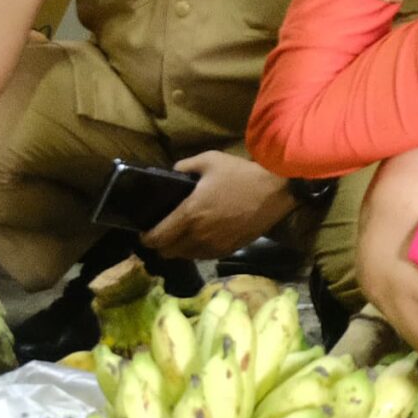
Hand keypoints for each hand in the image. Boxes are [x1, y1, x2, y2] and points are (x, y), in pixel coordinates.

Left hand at [146, 151, 297, 261]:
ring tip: (180, 235)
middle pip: (168, 252)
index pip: (158, 237)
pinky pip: (204, 257)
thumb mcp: (209, 160)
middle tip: (161, 233)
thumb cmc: (240, 175)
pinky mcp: (229, 250)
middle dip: (160, 245)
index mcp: (190, 214)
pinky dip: (196, 251)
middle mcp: (199, 235)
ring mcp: (215, 246)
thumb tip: (172, 171)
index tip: (143, 233)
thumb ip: (184, 166)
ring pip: (186, 257)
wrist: (274, 192)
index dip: (146, 238)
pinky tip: (200, 238)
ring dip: (179, 249)